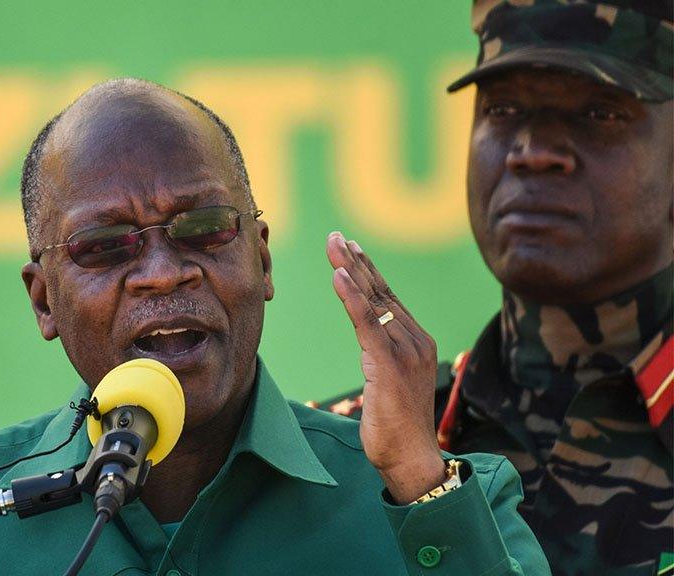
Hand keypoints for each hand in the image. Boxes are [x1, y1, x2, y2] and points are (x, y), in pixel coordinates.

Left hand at [326, 232, 444, 503]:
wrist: (412, 459)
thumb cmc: (396, 427)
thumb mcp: (387, 384)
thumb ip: (381, 359)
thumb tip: (369, 348)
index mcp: (416, 343)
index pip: (387, 299)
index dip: (366, 272)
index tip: (348, 248)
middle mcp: (415, 340)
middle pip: (380, 292)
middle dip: (356, 261)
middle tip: (336, 236)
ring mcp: (405, 351)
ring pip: (374, 301)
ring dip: (351, 269)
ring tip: (334, 245)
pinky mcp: (390, 364)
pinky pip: (367, 322)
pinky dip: (352, 297)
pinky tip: (339, 276)